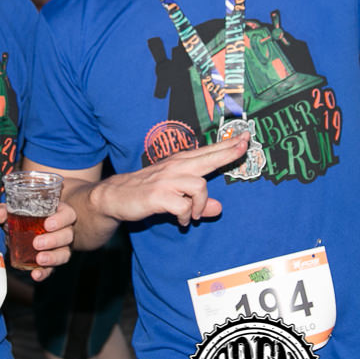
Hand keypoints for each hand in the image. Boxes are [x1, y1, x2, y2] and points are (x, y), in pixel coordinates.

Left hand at [0, 199, 76, 281]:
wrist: (33, 229)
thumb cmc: (29, 216)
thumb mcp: (19, 210)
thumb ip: (6, 211)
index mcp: (59, 214)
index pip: (68, 215)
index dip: (60, 220)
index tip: (47, 224)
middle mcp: (64, 230)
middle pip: (67, 235)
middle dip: (53, 240)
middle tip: (37, 243)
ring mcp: (60, 247)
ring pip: (64, 253)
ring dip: (52, 257)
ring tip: (39, 260)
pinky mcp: (52, 262)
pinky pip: (52, 269)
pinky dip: (44, 273)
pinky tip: (35, 275)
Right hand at [90, 136, 249, 227]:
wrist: (114, 197)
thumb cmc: (146, 193)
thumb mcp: (175, 196)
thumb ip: (198, 202)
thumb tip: (219, 208)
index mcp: (179, 163)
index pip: (208, 152)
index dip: (227, 145)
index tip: (245, 137)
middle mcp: (175, 167)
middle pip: (208, 157)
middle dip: (228, 152)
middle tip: (245, 145)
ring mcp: (167, 180)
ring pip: (199, 187)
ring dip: (200, 206)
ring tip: (193, 216)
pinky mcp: (158, 195)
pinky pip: (184, 207)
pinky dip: (186, 217)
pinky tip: (181, 221)